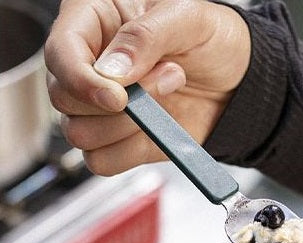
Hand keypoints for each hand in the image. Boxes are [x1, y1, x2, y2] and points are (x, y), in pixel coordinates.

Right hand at [44, 0, 250, 174]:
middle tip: (168, 75)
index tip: (118, 96)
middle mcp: (90, 66)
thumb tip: (111, 72)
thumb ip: (145, 37)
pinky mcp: (121, 141)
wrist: (239, 79)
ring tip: (169, 93)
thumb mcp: (187, 17)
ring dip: (129, 125)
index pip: (60, 54)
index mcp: (93, 21)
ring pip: (81, 135)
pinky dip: (130, 152)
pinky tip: (158, 128)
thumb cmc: (212, 38)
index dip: (81, 80)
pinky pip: (102, 162)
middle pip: (64, 100)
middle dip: (121, 101)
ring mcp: (102, 107)